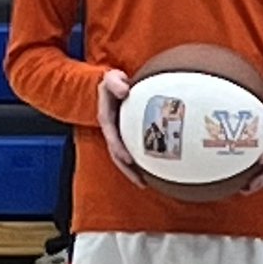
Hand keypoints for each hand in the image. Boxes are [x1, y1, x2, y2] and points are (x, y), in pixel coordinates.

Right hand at [97, 69, 144, 186]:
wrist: (115, 85)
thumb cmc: (114, 82)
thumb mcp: (111, 79)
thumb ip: (115, 83)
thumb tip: (124, 91)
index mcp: (107, 120)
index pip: (112, 138)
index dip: (120, 149)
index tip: (129, 159)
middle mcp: (113, 131)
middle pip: (118, 155)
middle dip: (128, 169)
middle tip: (141, 182)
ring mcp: (121, 135)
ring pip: (125, 157)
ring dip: (134, 171)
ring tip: (147, 184)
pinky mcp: (129, 136)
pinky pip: (135, 151)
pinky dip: (141, 162)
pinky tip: (155, 170)